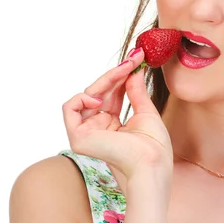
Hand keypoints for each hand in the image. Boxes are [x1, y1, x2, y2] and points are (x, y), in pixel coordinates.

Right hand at [62, 48, 172, 180]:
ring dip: (105, 80)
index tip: (136, 58)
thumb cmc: (154, 147)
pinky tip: (100, 99)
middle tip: (133, 59)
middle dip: (115, 73)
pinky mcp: (78, 137)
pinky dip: (82, 98)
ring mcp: (87, 133)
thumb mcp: (146, 112)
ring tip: (122, 74)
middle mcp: (98, 128)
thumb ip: (135, 91)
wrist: (152, 164)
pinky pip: (69, 108)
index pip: (111, 93)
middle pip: (99, 91)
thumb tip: (133, 69)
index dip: (121, 75)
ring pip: (87, 95)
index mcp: (113, 125)